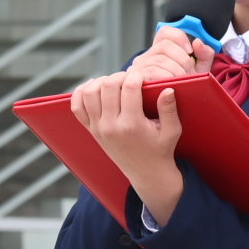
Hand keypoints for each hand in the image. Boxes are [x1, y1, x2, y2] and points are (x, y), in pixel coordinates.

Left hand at [71, 65, 184, 225]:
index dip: (136, 76)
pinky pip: (77, 107)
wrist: (145, 172)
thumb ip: (169, 110)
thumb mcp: (172, 131)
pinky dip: (81, 92)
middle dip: (120, 76)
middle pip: (108, 86)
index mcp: (132, 125)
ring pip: (89, 93)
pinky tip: (95, 87)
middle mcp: (111, 126)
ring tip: (115, 82)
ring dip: (101, 81)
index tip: (143, 76)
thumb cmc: (160, 149)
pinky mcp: (91, 130)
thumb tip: (168, 90)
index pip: (129, 88)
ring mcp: (98, 128)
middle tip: (130, 78)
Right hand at [129, 25, 215, 81]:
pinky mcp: (136, 80)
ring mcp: (139, 68)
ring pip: (159, 59)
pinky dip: (167, 78)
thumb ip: (204, 54)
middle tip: (190, 74)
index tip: (190, 52)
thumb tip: (197, 42)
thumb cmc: (186, 89)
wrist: (178, 111)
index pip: (166, 32)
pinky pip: (152, 72)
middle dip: (183, 60)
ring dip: (177, 71)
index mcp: (160, 51)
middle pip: (165, 46)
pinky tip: (173, 86)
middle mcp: (146, 57)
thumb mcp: (199, 71)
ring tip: (183, 82)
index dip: (180, 38)